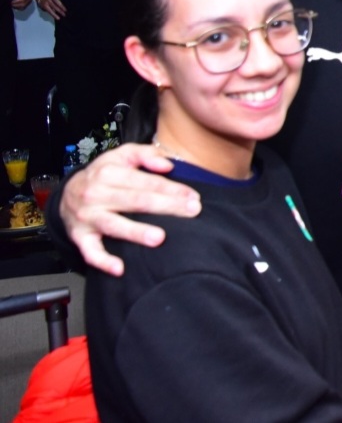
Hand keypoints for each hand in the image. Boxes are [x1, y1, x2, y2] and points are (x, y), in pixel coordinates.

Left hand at [36, 0, 66, 19]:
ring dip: (63, 7)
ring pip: (58, 2)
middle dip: (61, 11)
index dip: (54, 15)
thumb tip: (55, 12)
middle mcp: (48, 0)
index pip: (50, 11)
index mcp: (45, 5)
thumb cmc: (44, 3)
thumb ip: (49, 10)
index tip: (59, 18)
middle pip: (55, 7)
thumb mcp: (43, 8)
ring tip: (66, 10)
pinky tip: (66, 2)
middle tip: (65, 14)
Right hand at [60, 143, 199, 276]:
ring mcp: (89, 216)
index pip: (146, 181)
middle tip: (190, 211)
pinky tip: (120, 268)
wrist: (66, 193)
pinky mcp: (80, 236)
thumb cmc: (102, 174)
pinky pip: (90, 251)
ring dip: (137, 232)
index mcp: (109, 173)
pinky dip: (103, 261)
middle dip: (166, 206)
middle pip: (136, 201)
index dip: (171, 189)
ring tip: (158, 238)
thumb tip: (167, 165)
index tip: (193, 197)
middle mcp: (97, 194)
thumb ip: (145, 154)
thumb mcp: (121, 155)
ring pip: (115, 225)